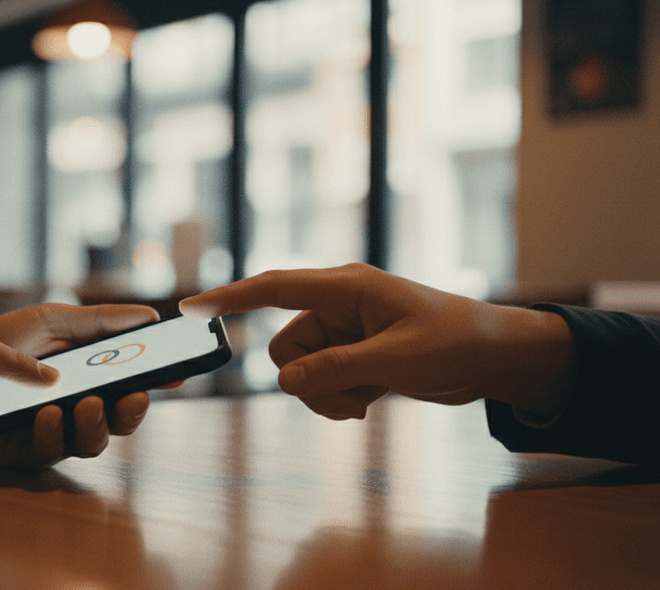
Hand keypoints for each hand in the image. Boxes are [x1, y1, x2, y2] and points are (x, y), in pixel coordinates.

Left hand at [0, 303, 161, 467]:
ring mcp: (55, 432)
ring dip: (97, 423)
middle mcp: (78, 407)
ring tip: (88, 403)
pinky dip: (56, 431)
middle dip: (134, 411)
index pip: (133, 383)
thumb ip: (98, 321)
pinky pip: (52, 451)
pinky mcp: (26, 453)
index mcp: (90, 376)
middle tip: (135, 396)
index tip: (176, 373)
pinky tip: (50, 414)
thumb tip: (149, 316)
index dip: (158, 381)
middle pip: (121, 420)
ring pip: (94, 442)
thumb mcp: (50, 321)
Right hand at [179, 264, 572, 420]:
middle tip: (350, 395)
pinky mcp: (353, 356)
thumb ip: (337, 369)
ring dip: (326, 394)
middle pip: (285, 350)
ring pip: (300, 372)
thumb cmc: (457, 342)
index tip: (193, 308)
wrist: (495, 359)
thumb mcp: (397, 360)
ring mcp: (344, 334)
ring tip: (368, 398)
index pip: (275, 288)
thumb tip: (286, 383)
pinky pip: (319, 383)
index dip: (231, 298)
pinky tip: (369, 402)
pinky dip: (336, 399)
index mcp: (346, 288)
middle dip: (309, 381)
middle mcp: (337, 307)